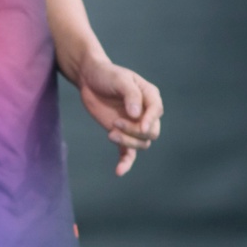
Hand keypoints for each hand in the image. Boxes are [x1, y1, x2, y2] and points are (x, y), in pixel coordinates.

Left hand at [76, 51, 162, 177]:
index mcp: (150, 96)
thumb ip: (130, 94)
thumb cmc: (107, 74)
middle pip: (151, 132)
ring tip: (110, 133)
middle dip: (135, 132)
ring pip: (141, 144)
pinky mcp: (122, 135)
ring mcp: (134, 125)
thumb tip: (136, 114)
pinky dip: (125, 162)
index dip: (150, 121)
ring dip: (127, 142)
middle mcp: (145, 113)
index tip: (141, 127)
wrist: (89, 79)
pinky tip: (118, 172)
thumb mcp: (120, 79)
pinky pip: (128, 153)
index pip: (156, 112)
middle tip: (115, 123)